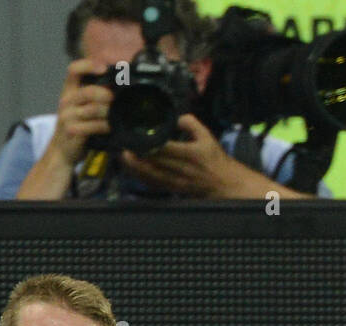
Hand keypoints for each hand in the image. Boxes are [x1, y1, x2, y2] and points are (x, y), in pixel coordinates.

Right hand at [44, 58, 113, 166]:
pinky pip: (94, 125)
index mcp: (68, 91)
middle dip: (106, 95)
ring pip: (94, 109)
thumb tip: (118, 81)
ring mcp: (67, 117)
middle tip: (114, 99)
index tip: (103, 68)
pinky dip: (105, 126)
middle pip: (89, 91)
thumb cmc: (75, 125)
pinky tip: (109, 128)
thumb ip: (92, 93)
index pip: (74, 70)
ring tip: (114, 116)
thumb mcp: (79, 105)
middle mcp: (66, 101)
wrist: (61, 151)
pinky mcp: (72, 131)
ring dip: (109, 112)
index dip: (88, 65)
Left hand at [122, 112, 266, 197]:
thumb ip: (191, 124)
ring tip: (123, 157)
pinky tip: (132, 170)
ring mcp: (174, 181)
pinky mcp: (171, 188)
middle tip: (123, 144)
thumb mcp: (208, 136)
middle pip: (153, 161)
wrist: (222, 183)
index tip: (136, 136)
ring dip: (134, 167)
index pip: (164, 148)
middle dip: (137, 154)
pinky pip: (153, 183)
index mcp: (190, 154)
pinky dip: (141, 177)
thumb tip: (175, 117)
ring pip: (150, 174)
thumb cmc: (214, 158)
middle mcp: (180, 169)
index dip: (148, 143)